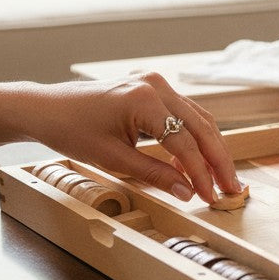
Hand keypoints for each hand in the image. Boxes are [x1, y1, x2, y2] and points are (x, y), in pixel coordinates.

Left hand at [21, 73, 241, 203]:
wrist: (47, 108)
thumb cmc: (71, 131)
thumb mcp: (113, 159)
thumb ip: (155, 174)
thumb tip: (188, 192)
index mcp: (144, 99)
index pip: (184, 142)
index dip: (201, 173)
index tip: (210, 197)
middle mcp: (156, 85)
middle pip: (201, 127)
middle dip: (218, 161)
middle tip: (231, 188)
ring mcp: (157, 83)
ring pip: (199, 119)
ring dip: (211, 150)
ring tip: (222, 178)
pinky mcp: (154, 88)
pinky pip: (185, 114)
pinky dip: (194, 139)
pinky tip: (196, 164)